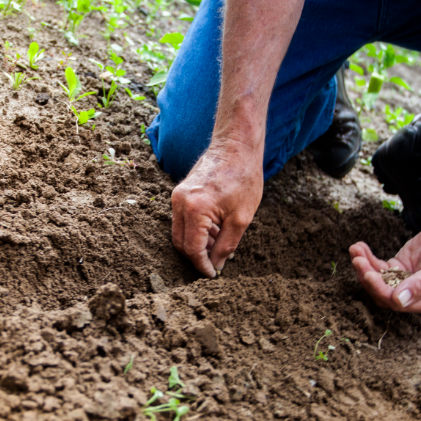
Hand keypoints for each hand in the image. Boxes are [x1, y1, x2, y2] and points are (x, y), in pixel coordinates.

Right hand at [171, 139, 262, 277]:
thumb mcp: (241, 218)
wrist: (236, 146)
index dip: (202, 266)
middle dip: (197, 257)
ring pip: (180, 232)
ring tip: (220, 244)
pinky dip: (196, 230)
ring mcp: (177, 197)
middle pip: (181, 243)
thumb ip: (226, 246)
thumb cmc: (243, 178)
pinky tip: (215, 230)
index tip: (213, 275)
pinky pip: (182, 220)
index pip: (192, 249)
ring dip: (197, 243)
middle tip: (216, 263)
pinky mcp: (180, 193)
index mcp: (195, 210)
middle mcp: (180, 203)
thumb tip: (216, 265)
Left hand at [349, 223, 420, 312]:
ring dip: (363, 266)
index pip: (398, 303)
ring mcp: (402, 282)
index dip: (381, 290)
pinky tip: (359, 247)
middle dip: (368, 277)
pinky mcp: (396, 268)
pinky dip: (367, 258)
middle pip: (382, 293)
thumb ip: (420, 285)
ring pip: (377, 279)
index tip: (369, 275)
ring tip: (355, 250)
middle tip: (358, 260)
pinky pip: (377, 266)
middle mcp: (413, 296)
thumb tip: (399, 301)